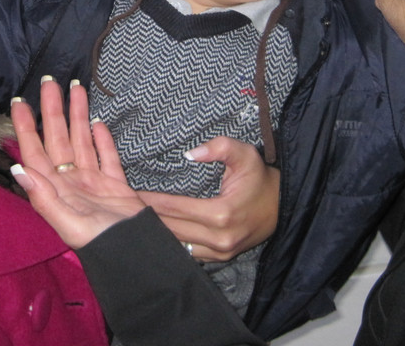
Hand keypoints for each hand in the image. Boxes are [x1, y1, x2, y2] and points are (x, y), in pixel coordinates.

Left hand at [11, 79, 146, 247]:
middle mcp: (69, 182)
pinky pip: (106, 156)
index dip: (25, 127)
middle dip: (53, 109)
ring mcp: (92, 181)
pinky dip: (102, 139)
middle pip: (58, 138)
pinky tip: (98, 122)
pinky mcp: (114, 184)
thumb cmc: (101, 243)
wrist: (136, 254)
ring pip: (82, 140)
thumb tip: (19, 168)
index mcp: (55, 190)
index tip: (19, 102)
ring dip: (78, 115)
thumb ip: (44, 196)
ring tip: (76, 88)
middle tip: (50, 81)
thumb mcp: (69, 223)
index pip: (35, 151)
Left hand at [138, 136, 279, 261]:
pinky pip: (189, 254)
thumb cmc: (259, 177)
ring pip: (177, 245)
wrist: (282, 206)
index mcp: (221, 213)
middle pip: (171, 229)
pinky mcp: (221, 258)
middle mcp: (219, 238)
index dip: (150, 200)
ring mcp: (220, 252)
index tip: (129, 193)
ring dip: (155, 233)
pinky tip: (154, 234)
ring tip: (132, 222)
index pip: (174, 207)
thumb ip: (219, 147)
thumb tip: (190, 153)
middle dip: (145, 218)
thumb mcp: (245, 154)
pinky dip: (171, 244)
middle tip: (122, 208)